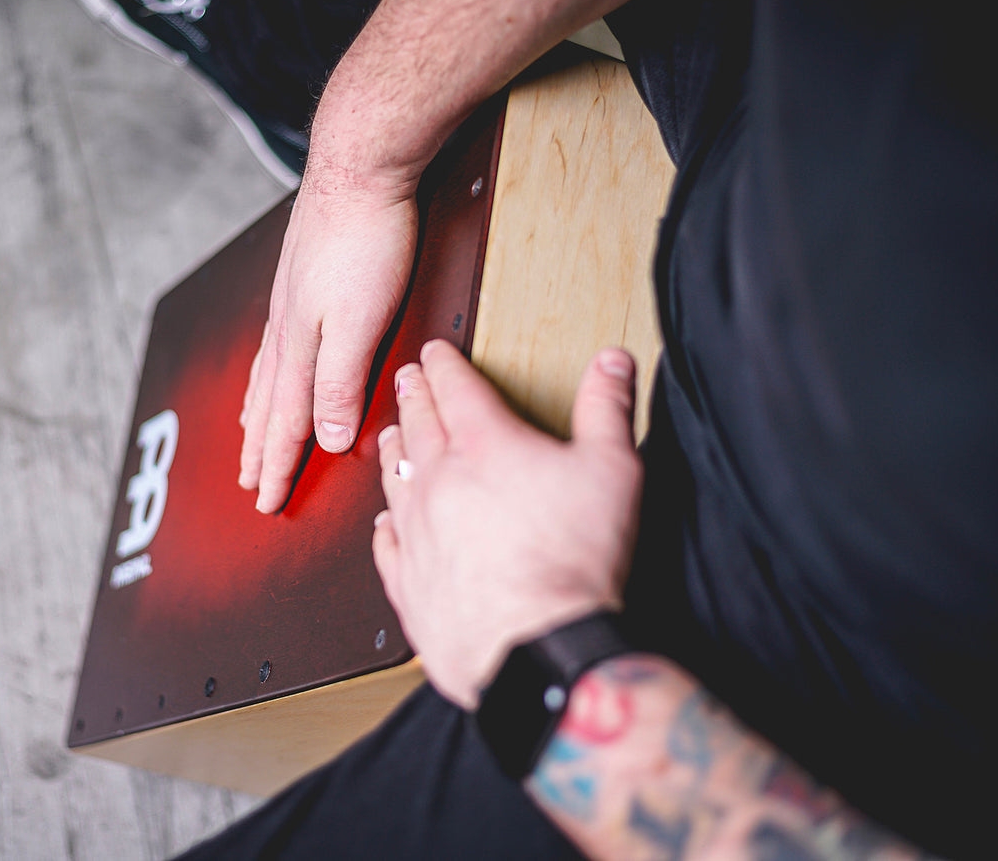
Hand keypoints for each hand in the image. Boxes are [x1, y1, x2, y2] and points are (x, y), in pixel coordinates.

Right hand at [238, 164, 419, 512]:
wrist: (361, 162)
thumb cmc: (367, 239)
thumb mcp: (362, 323)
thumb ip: (340, 383)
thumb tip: (323, 438)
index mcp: (300, 347)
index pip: (288, 424)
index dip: (279, 467)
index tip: (267, 504)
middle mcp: (287, 327)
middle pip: (270, 403)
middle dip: (261, 447)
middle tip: (249, 481)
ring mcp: (291, 299)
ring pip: (269, 372)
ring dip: (259, 411)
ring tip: (249, 432)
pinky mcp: (303, 275)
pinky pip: (277, 342)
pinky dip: (268, 368)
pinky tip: (274, 359)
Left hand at [373, 340, 643, 708]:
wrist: (539, 646)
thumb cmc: (574, 565)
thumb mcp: (613, 469)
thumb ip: (608, 409)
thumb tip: (611, 365)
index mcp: (485, 446)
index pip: (455, 388)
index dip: (444, 364)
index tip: (435, 352)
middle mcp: (440, 483)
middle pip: (417, 425)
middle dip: (413, 396)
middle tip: (406, 379)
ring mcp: (417, 533)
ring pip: (393, 479)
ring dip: (392, 451)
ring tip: (390, 436)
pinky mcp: (409, 583)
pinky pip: (386, 545)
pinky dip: (384, 527)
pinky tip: (384, 523)